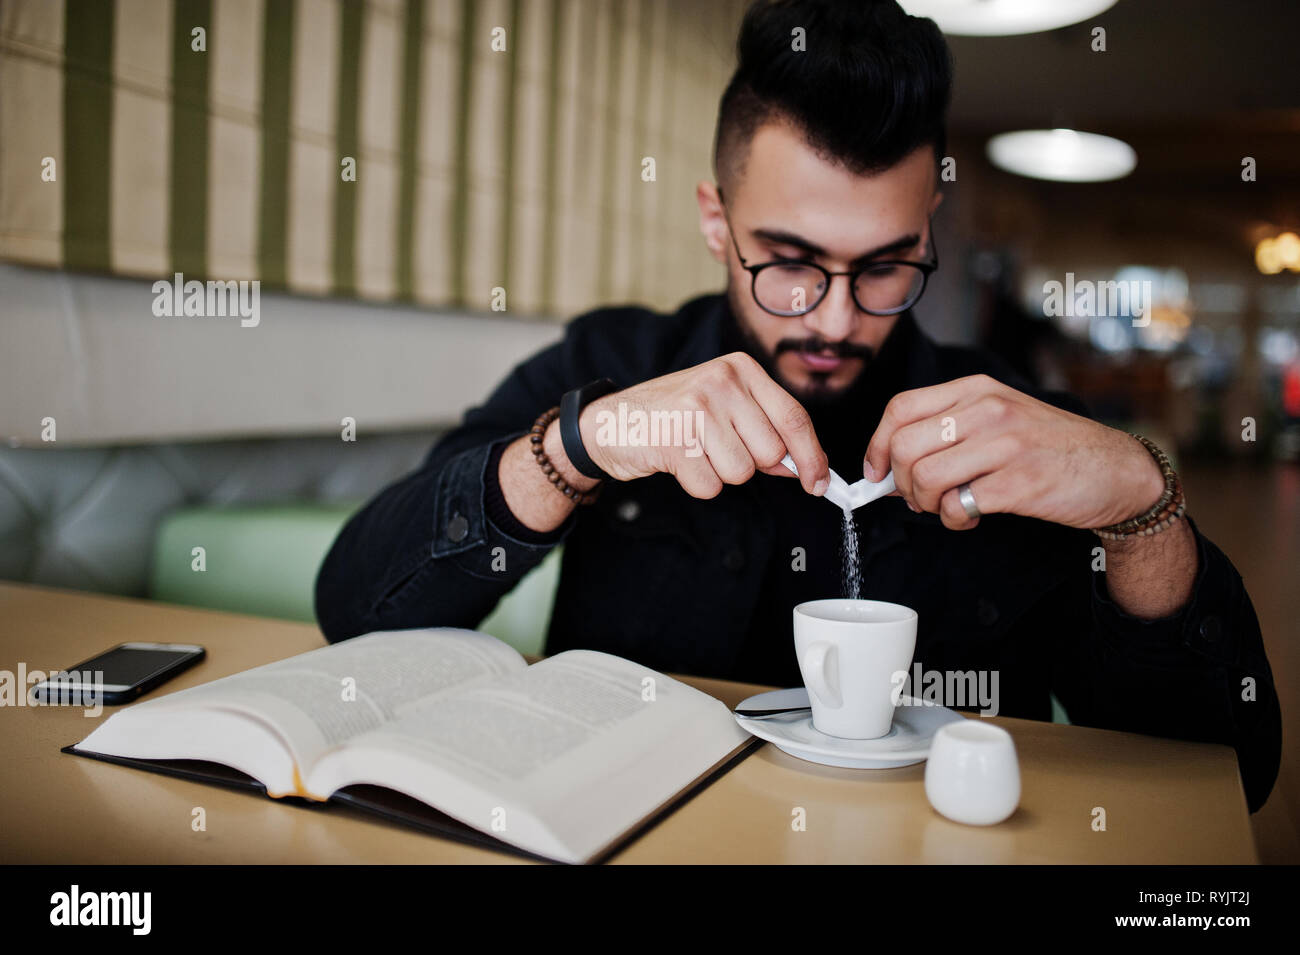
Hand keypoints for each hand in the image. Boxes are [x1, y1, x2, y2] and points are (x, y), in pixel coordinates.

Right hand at [578, 352, 829, 498]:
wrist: (610, 421)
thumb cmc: (672, 416)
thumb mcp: (722, 406)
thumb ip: (763, 429)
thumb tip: (804, 466)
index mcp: (740, 369)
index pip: (793, 417)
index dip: (812, 456)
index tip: (820, 483)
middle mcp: (721, 381)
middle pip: (770, 452)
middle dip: (751, 465)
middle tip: (718, 449)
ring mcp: (696, 408)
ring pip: (741, 472)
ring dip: (720, 474)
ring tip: (694, 451)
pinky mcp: (674, 439)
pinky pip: (709, 486)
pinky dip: (696, 483)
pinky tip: (678, 461)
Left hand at [862, 374, 1165, 530]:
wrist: (1116, 470)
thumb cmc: (1051, 448)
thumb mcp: (1000, 418)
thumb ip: (949, 431)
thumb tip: (889, 466)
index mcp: (977, 390)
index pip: (901, 408)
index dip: (878, 445)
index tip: (876, 472)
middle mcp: (988, 410)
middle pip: (906, 446)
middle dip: (902, 483)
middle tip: (920, 498)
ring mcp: (1005, 444)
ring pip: (926, 477)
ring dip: (927, 505)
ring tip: (949, 507)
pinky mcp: (1019, 482)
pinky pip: (958, 506)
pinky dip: (956, 520)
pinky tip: (974, 516)